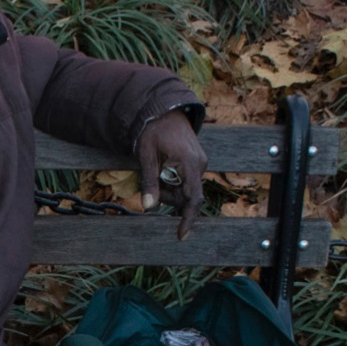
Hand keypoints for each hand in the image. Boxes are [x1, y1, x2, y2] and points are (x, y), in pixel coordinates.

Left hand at [136, 109, 206, 240]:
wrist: (165, 110)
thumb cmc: (153, 130)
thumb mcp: (146, 156)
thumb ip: (149, 182)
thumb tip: (148, 207)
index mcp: (189, 163)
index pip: (193, 199)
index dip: (188, 219)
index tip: (181, 236)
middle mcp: (199, 165)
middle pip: (184, 197)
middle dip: (167, 196)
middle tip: (151, 179)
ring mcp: (200, 163)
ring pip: (184, 190)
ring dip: (169, 188)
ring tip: (156, 168)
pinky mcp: (197, 162)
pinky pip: (186, 181)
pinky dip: (173, 181)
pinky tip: (163, 168)